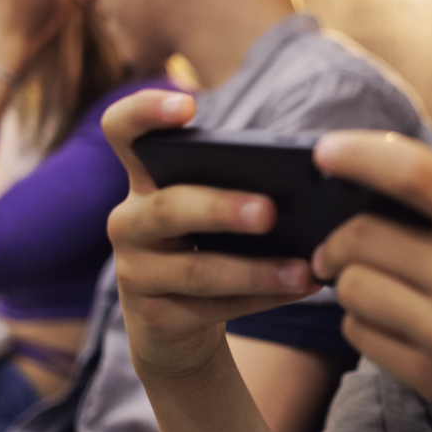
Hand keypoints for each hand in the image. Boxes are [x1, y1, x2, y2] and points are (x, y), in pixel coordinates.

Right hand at [101, 89, 317, 380]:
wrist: (174, 324)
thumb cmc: (206, 246)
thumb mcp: (210, 212)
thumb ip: (239, 186)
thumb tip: (309, 183)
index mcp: (144, 179)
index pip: (122, 130)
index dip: (145, 112)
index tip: (189, 106)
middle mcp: (129, 221)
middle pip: (170, 208)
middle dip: (221, 209)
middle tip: (270, 211)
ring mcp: (134, 272)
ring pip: (197, 270)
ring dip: (255, 270)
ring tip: (303, 269)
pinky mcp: (153, 318)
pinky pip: (213, 308)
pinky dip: (263, 299)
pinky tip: (303, 287)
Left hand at [310, 132, 431, 431]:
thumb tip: (369, 179)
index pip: (415, 173)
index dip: (359, 155)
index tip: (324, 151)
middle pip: (361, 236)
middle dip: (336, 238)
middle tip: (335, 243)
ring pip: (351, 288)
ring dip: (347, 282)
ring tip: (371, 284)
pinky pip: (360, 335)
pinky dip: (361, 322)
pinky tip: (389, 321)